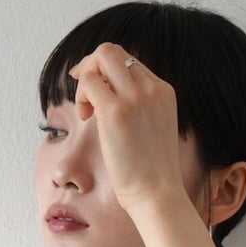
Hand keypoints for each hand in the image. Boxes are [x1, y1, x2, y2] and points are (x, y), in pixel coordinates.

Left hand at [68, 43, 190, 214]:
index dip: (107, 74)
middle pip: (113, 51)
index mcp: (164, 91)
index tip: (97, 95)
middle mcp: (151, 88)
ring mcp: (134, 97)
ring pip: (100, 57)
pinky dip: (81, 95)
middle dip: (92, 65)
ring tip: (87, 110)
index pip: (129, 63)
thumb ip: (140, 109)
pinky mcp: (115, 111)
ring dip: (85, 79)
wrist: (158, 195)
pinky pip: (89, 81)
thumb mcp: (154, 130)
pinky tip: (85, 118)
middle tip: (85, 94)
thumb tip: (109, 101)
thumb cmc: (152, 174)